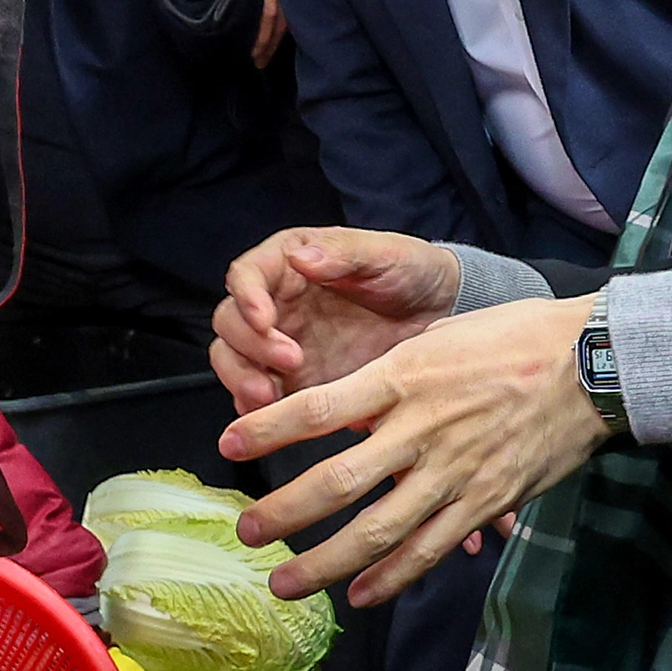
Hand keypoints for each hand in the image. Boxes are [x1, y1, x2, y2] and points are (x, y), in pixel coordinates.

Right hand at [212, 227, 459, 416]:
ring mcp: (281, 345)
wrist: (441, 315)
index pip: (246, 276)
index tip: (265, 318)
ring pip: (233, 361)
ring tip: (271, 397)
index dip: (246, 297)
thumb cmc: (411, 272)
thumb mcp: (385, 254)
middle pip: (230, 323)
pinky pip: (258, 397)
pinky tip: (275, 417)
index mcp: (288, 264)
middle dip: (249, 345)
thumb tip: (301, 257)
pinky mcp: (294, 382)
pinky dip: (257, 409)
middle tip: (289, 361)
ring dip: (242, 379)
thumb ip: (343, 253)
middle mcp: (276, 304)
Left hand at [225, 295, 605, 605]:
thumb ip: (386, 379)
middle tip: (246, 533)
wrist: (591, 364)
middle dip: (282, 514)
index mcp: (403, 378)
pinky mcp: (484, 503)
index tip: (227, 443)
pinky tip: (360, 594)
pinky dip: (390, 577)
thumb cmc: (511, 340)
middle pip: (335, 482)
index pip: (316, 409)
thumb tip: (339, 410)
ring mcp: (453, 474)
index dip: (266, 430)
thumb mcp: (436, 339)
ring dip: (323, 564)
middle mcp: (420, 430)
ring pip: (376, 531)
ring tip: (284, 584)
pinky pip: (429, 550)